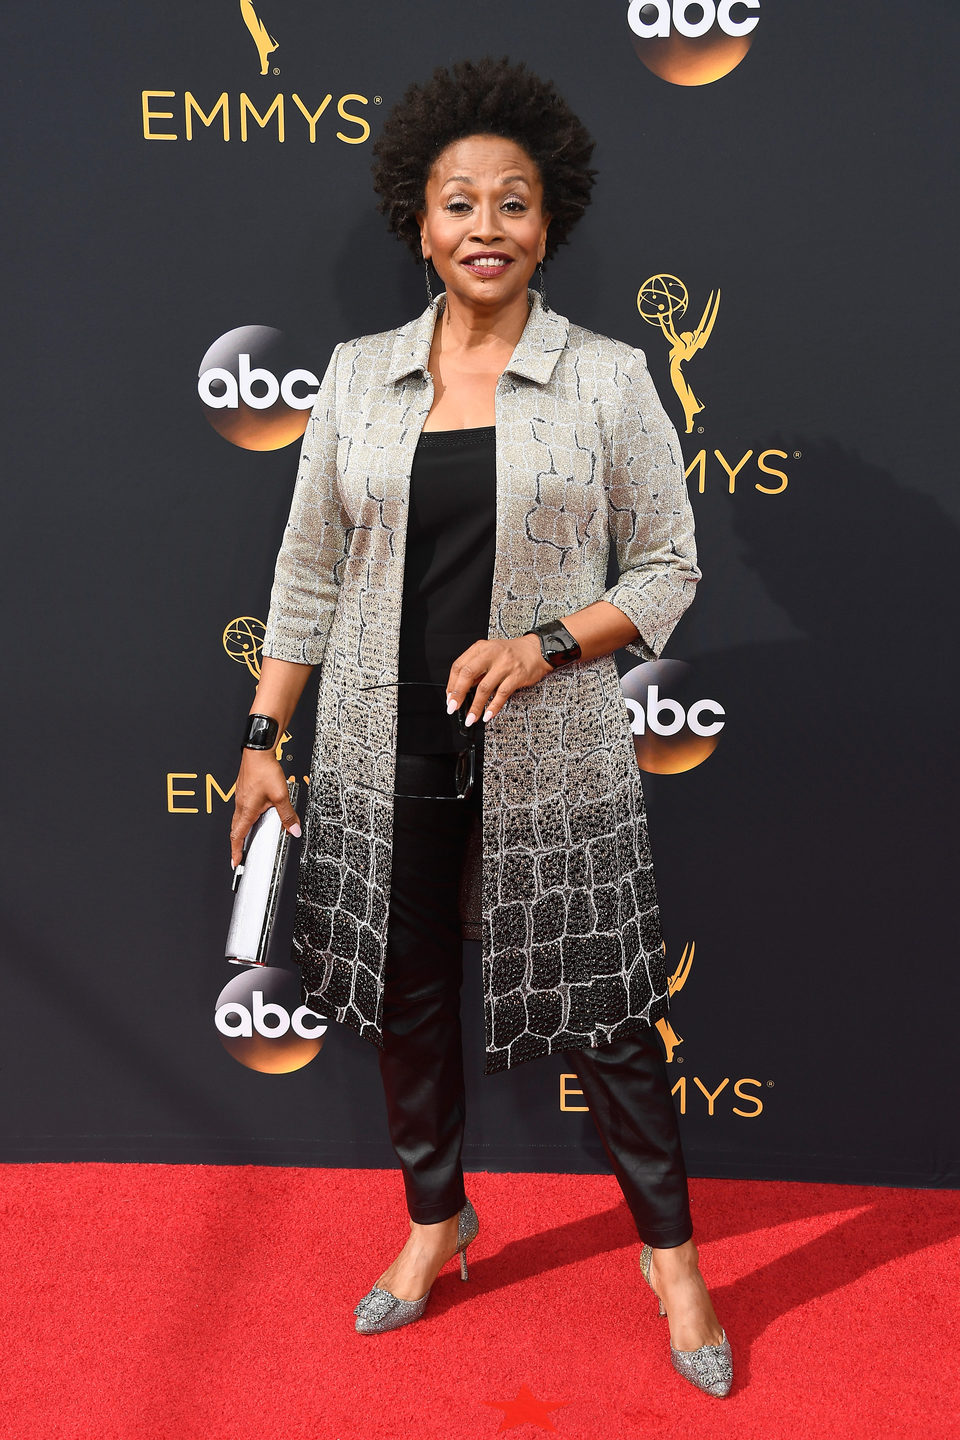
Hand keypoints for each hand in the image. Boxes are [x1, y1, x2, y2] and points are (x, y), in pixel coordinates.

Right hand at [229, 749, 300, 867]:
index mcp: (246, 810)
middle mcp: (240, 805)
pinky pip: (242, 808)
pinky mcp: (244, 790)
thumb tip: (293, 829)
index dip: (235, 852)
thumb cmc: (264, 770)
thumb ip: (288, 815)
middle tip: (240, 853)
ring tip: (251, 836)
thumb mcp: (281, 796)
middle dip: (237, 843)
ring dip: (242, 829)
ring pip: (238, 818)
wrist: (258, 752)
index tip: (235, 862)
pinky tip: (257, 813)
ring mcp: (240, 797)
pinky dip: (247, 816)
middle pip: (235, 829)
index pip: (237, 836)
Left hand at [446, 635, 551, 726]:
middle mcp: (491, 654)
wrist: (537, 650)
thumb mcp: (489, 653)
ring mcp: (505, 665)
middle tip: (453, 708)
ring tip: (471, 718)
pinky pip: (502, 694)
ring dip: (475, 706)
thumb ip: (476, 668)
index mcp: (481, 648)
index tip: (449, 698)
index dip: (451, 684)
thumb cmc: (512, 653)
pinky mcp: (517, 675)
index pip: (459, 666)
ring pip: (484, 688)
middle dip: (458, 694)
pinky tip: (487, 715)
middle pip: (468, 674)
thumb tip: (461, 689)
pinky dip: (493, 707)